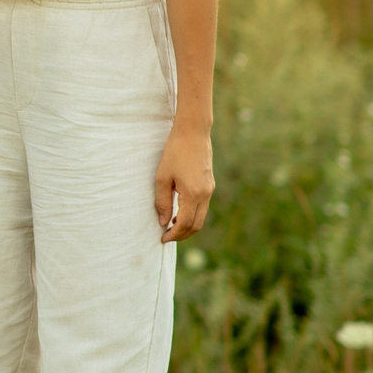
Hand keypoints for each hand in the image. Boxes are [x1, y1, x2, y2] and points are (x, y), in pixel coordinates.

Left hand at [155, 127, 214, 241]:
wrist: (193, 133)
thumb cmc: (174, 153)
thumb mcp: (162, 178)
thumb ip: (162, 202)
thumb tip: (163, 222)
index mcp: (193, 194)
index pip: (185, 224)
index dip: (174, 235)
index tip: (162, 238)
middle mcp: (205, 194)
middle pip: (197, 225)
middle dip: (182, 234)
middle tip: (167, 236)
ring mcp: (210, 190)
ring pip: (201, 217)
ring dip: (188, 225)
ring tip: (171, 225)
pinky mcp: (210, 184)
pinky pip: (203, 206)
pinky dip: (193, 214)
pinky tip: (179, 211)